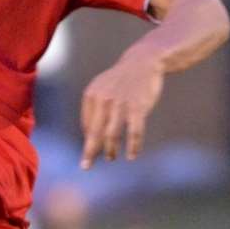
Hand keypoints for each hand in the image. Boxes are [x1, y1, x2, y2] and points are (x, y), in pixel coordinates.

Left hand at [80, 50, 164, 168]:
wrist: (143, 62)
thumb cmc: (121, 79)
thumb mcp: (102, 87)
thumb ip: (93, 108)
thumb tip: (87, 134)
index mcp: (91, 95)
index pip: (87, 125)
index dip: (89, 139)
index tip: (91, 151)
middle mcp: (103, 100)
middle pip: (95, 133)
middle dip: (90, 152)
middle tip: (86, 166)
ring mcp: (121, 104)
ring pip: (112, 135)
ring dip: (110, 150)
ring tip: (110, 157)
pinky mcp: (138, 107)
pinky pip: (134, 132)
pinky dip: (133, 146)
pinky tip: (131, 155)